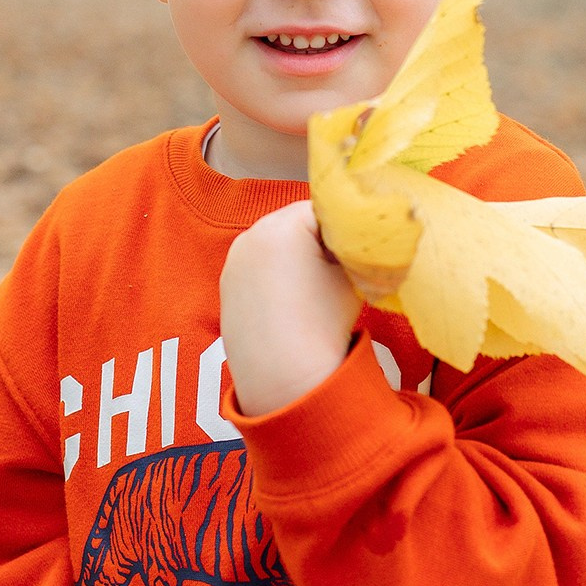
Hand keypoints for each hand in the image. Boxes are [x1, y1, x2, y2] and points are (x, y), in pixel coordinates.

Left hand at [220, 200, 362, 416]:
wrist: (283, 377)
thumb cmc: (323, 321)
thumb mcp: (353, 274)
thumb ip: (354, 246)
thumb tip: (359, 237)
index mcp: (284, 224)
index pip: (325, 209)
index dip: (345, 230)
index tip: (357, 254)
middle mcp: (251, 234)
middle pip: (296, 223)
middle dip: (317, 240)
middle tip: (337, 272)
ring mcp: (234, 259)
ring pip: (276, 244)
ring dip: (295, 257)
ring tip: (312, 292)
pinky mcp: (226, 283)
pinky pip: (258, 267)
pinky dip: (275, 276)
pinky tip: (290, 303)